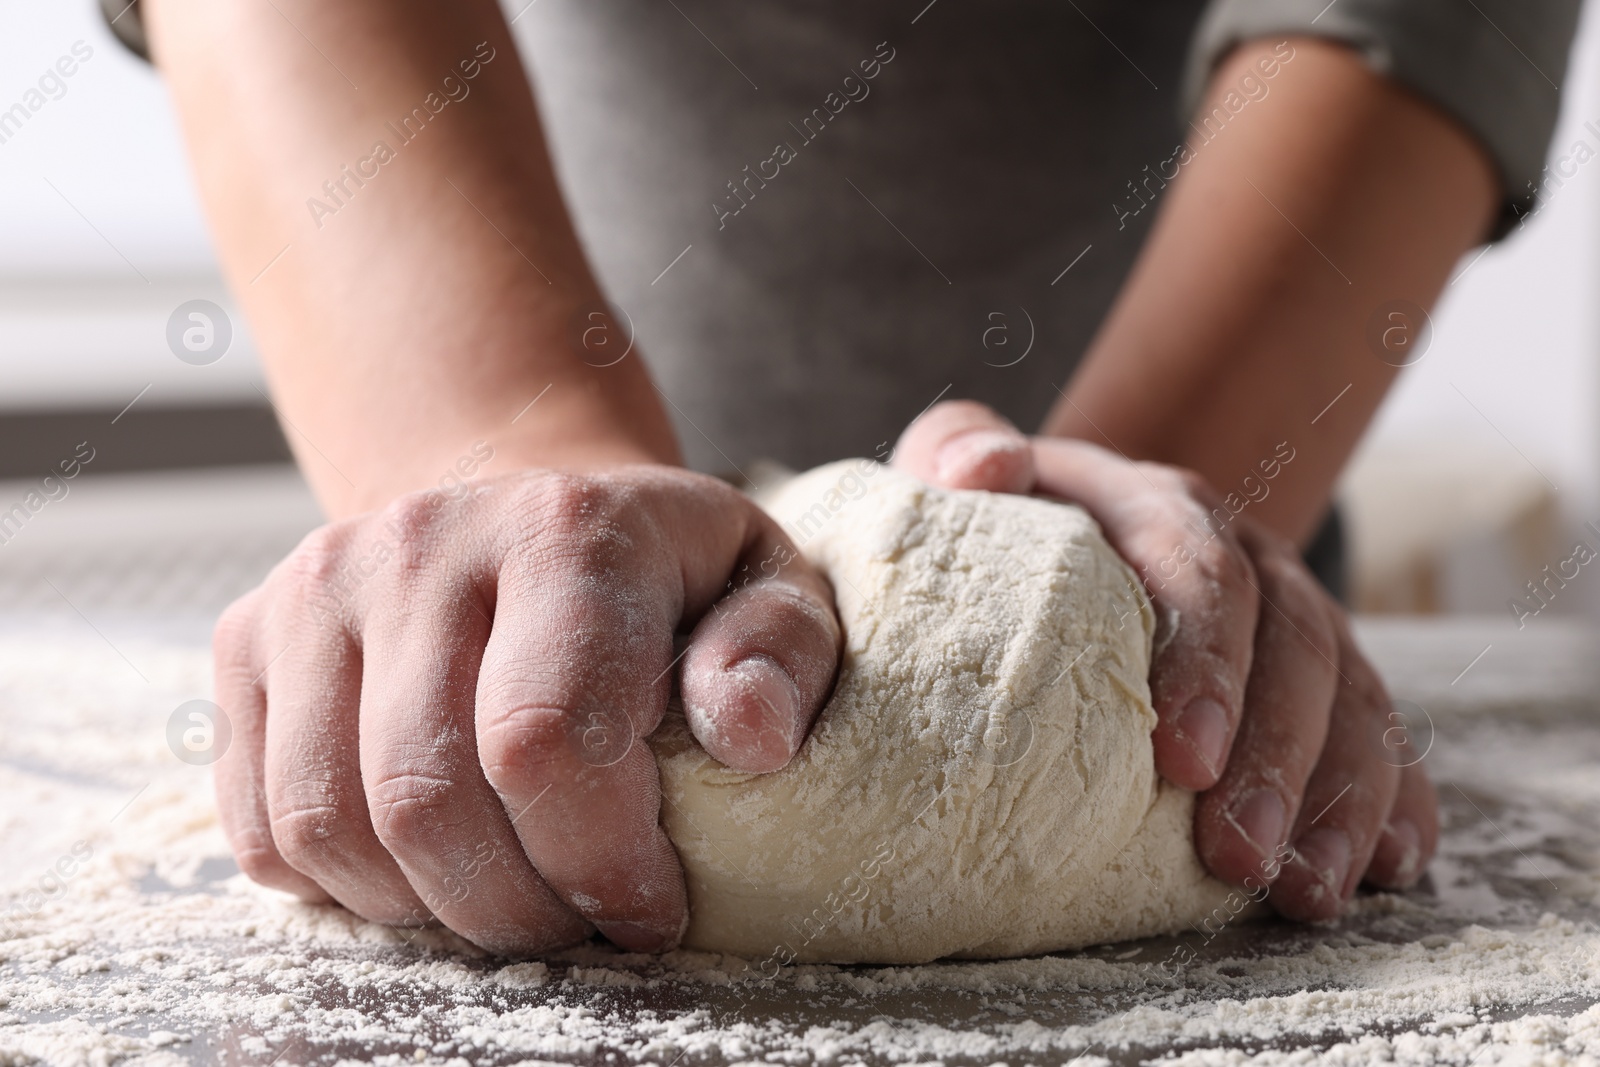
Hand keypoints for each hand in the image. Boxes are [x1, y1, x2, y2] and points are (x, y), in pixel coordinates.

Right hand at [211, 465, 840, 953]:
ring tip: (506, 898)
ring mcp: (318, 588)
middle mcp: (419, 545)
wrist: (521, 510)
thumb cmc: (658, 574)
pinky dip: (342, 886)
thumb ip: (780, 653)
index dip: (596, 862)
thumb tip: (750, 738)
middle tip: (577, 923)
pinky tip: (426, 866)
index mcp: (562, 531)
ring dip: (425, 908)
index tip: (648, 908)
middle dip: (514, 909)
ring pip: (328, 824)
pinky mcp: (248, 638)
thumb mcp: (764, 587)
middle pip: (425, 798)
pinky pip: (261, 822)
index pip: (542, 740)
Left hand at [895, 401, 1436, 919]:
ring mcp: (1296, 619)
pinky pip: (1383, 737)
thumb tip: (981, 471)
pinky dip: (1394, 802)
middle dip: (1278, 758)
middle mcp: (1248, 558)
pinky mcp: (1327, 681)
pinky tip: (1386, 868)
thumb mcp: (961, 474)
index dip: (1207, 664)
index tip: (1182, 761)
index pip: (1202, 569)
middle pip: (1294, 646)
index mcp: (1160, 507)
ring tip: (1307, 891)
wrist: (1065, 531)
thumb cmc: (1002, 525)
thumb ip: (957, 452)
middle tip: (1241, 855)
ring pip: (1351, 697)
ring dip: (1339, 798)